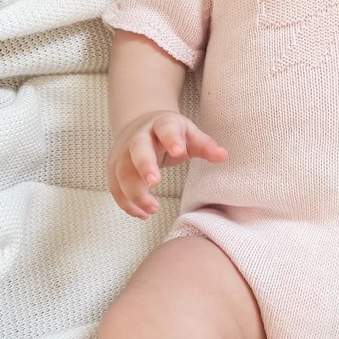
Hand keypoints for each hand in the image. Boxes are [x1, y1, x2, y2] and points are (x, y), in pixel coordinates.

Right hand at [107, 110, 226, 217]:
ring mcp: (123, 151)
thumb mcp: (190, 134)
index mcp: (161, 124)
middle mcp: (139, 136)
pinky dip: (126, 202)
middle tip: (155, 182)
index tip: (178, 151)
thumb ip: (205, 146)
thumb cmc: (172, 133)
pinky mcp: (114, 166)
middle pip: (138, 149)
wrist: (141, 125)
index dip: (171, 139)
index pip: (165, 128)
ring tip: (152, 209)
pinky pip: (115, 186)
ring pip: (122, 171)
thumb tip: (223, 156)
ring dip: (135, 192)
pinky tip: (141, 214)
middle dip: (144, 165)